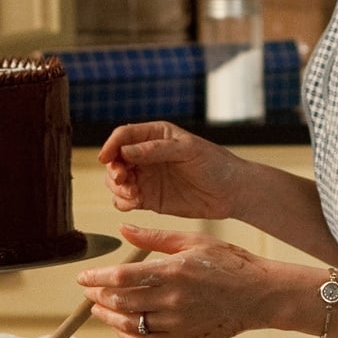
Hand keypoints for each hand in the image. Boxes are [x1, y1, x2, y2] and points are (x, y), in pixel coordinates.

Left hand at [77, 224, 271, 337]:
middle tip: (89, 290)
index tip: (84, 277)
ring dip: (108, 317)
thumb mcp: (193, 240)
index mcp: (174, 271)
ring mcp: (177, 322)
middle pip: (121, 301)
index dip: (97, 278)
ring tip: (99, 308)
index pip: (122, 278)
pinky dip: (127, 337)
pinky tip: (121, 327)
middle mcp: (172, 299)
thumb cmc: (231, 264)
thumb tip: (123, 229)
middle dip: (98, 296)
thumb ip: (155, 238)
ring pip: (130, 324)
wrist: (259, 295)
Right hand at [98, 121, 242, 220]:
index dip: (111, 145)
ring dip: (117, 187)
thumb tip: (125, 151)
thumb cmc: (215, 163)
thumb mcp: (188, 150)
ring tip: (133, 193)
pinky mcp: (149, 198)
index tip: (106, 157)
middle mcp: (146, 155)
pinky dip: (123, 201)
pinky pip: (125, 199)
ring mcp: (146, 177)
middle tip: (123, 179)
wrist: (231, 192)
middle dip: (113, 169)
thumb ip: (156, 150)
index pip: (124, 136)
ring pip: (116, 181)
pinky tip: (135, 202)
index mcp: (155, 135)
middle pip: (115, 159)